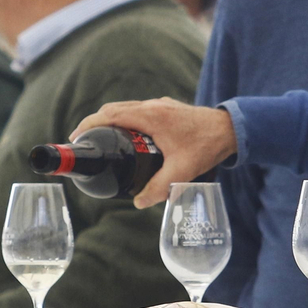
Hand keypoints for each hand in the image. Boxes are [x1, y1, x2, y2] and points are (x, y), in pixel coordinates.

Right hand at [72, 98, 238, 207]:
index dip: (88, 124)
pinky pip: (137, 110)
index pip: (109, 115)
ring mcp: (159, 105)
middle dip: (94, 123)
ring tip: (102, 141)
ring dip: (109, 120)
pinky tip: (127, 137)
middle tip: (85, 143)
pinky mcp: (166, 108)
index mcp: (150, 117)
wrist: (230, 129)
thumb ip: (159, 188)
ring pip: (125, 108)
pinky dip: (124, 119)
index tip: (77, 138)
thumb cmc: (206, 147)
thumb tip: (138, 202)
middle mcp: (151, 106)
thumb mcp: (181, 171)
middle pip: (112, 110)